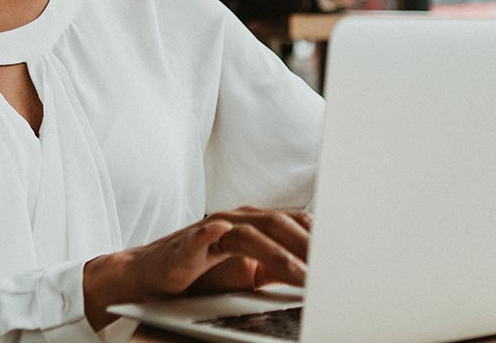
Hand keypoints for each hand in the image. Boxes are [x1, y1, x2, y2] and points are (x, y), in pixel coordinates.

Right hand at [82, 207, 311, 329]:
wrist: (151, 274)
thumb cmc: (200, 272)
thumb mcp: (246, 270)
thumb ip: (275, 266)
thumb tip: (311, 274)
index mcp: (252, 223)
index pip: (292, 222)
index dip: (318, 235)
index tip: (343, 252)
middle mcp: (235, 220)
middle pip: (278, 223)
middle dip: (306, 245)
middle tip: (331, 268)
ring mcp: (211, 229)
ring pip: (250, 233)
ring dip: (277, 253)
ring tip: (299, 273)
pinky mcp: (187, 244)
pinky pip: (203, 236)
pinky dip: (213, 235)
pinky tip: (223, 236)